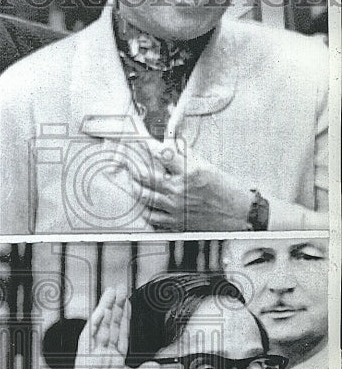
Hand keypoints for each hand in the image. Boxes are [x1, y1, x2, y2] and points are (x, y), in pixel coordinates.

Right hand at [71, 288, 158, 368]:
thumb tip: (154, 362)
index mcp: (115, 363)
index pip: (121, 335)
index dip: (125, 318)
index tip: (128, 302)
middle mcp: (103, 357)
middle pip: (110, 326)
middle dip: (116, 306)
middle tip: (121, 287)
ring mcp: (92, 357)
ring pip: (100, 328)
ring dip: (106, 309)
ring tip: (112, 292)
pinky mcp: (83, 361)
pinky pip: (88, 339)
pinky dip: (94, 324)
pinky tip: (101, 310)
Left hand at [136, 139, 250, 230]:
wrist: (240, 215)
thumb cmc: (227, 191)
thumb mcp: (209, 167)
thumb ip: (188, 157)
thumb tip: (172, 146)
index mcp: (189, 173)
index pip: (163, 155)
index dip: (149, 148)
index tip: (141, 144)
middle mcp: (179, 191)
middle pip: (147, 177)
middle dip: (134, 170)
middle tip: (128, 166)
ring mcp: (176, 209)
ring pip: (146, 198)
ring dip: (137, 190)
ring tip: (132, 185)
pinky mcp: (177, 224)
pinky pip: (153, 219)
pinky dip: (147, 212)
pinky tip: (145, 207)